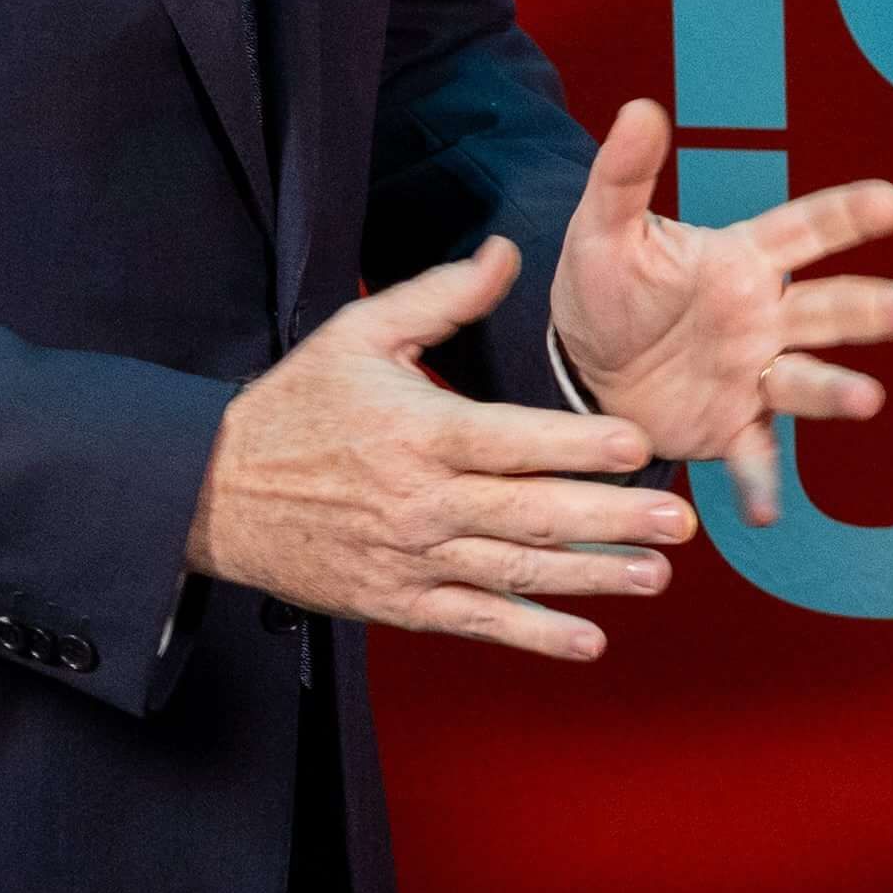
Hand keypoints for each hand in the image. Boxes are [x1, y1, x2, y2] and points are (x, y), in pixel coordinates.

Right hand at [183, 239, 696, 660]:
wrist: (211, 494)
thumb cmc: (295, 404)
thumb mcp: (359, 333)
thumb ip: (441, 295)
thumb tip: (508, 252)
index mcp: (419, 431)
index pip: (513, 440)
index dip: (578, 444)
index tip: (639, 446)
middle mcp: (421, 501)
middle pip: (531, 514)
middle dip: (613, 520)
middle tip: (681, 524)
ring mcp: (411, 559)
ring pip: (516, 572)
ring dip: (592, 579)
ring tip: (657, 577)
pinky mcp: (398, 603)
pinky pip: (476, 622)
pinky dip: (532, 634)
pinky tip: (589, 641)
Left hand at [551, 98, 892, 527]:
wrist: (583, 366)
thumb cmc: (606, 286)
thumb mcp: (604, 228)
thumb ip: (624, 174)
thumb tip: (639, 107)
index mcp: (741, 260)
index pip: (804, 231)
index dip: (847, 217)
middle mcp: (763, 317)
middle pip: (831, 310)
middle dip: (879, 310)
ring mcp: (753, 376)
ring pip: (807, 381)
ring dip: (837, 392)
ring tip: (868, 402)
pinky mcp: (730, 429)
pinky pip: (753, 457)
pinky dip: (760, 484)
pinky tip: (766, 512)